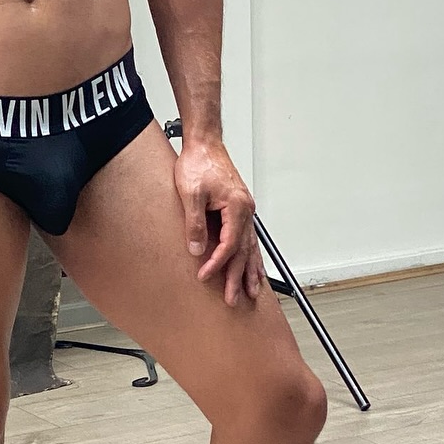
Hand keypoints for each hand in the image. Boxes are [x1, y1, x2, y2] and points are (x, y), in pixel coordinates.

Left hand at [174, 137, 262, 305]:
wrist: (204, 144)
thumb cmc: (199, 163)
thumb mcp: (191, 193)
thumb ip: (195, 223)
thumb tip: (197, 249)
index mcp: (236, 206)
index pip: (229, 244)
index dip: (217, 263)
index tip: (205, 275)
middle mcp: (245, 210)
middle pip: (244, 251)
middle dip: (238, 277)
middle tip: (233, 299)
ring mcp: (245, 210)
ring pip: (251, 247)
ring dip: (250, 271)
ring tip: (251, 292)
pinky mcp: (240, 209)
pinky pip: (248, 238)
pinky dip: (251, 256)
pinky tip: (253, 267)